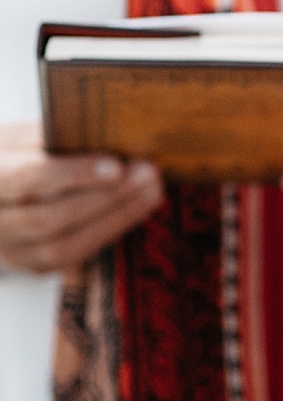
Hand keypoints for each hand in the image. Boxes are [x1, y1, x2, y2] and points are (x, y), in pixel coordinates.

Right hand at [0, 124, 162, 271]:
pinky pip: (71, 258)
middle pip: (49, 218)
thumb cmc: (8, 157)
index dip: (74, 174)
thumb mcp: (18, 139)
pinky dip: (106, 233)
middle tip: (147, 174)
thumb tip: (109, 136)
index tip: (117, 165)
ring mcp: (9, 249)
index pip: (29, 178)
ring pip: (62, 246)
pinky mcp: (29, 263)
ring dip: (114, 219)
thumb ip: (53, 137)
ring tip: (151, 192)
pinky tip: (134, 211)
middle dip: (105, 198)